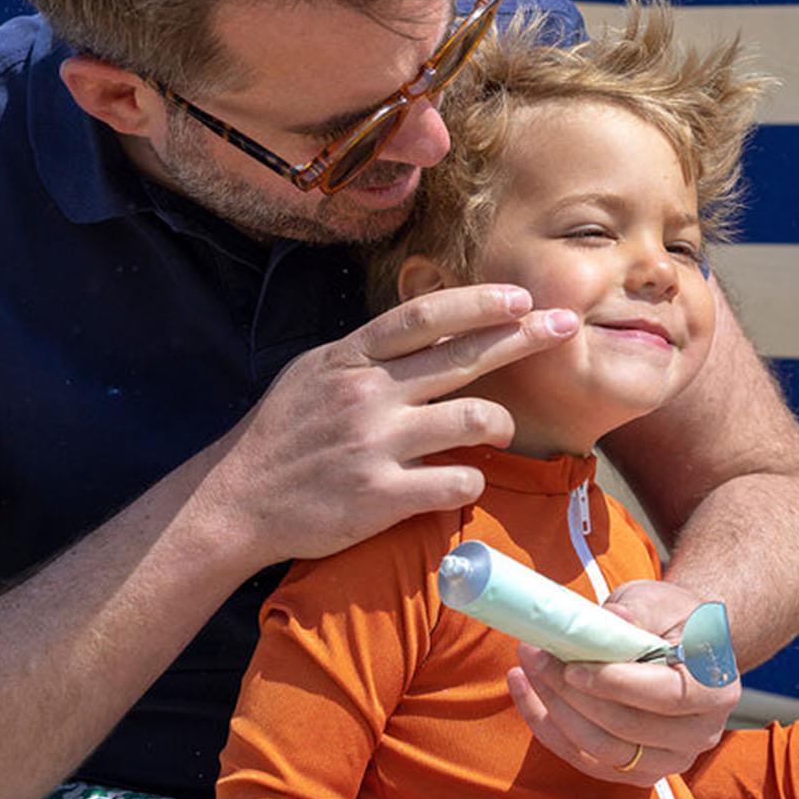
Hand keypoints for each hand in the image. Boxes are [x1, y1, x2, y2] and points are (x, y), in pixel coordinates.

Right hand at [201, 285, 576, 568]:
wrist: (233, 502)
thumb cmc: (281, 436)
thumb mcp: (314, 375)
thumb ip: (369, 354)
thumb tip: (428, 330)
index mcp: (350, 359)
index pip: (424, 317)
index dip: (479, 302)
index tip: (522, 296)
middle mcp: (366, 395)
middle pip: (465, 358)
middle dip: (524, 338)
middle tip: (564, 327)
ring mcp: (375, 445)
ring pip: (475, 421)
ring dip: (501, 425)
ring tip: (500, 431)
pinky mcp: (381, 496)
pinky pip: (459, 481)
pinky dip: (471, 480)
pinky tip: (461, 479)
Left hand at [508, 580, 740, 786]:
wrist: (684, 647)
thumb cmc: (671, 619)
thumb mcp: (660, 601)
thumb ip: (639, 611)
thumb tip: (611, 618)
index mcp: (716, 688)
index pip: (665, 695)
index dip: (616, 684)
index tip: (572, 667)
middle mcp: (700, 734)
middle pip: (627, 728)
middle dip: (572, 694)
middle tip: (534, 655)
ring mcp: (669, 760)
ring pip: (601, 750)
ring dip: (554, 711)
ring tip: (526, 671)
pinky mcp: (637, 772)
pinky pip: (585, 760)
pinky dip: (550, 729)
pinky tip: (527, 694)